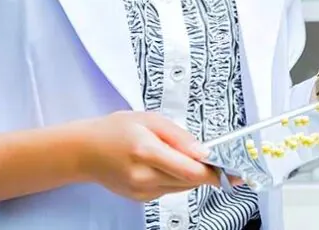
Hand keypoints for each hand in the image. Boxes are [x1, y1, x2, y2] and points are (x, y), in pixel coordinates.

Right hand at [75, 111, 220, 201]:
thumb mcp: (150, 119)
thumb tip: (204, 151)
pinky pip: (169, 189)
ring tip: (173, 153)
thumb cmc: (114, 130)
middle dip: (204, 169)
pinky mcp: (141, 198)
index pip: (191, 171)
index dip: (216, 172)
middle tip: (210, 155)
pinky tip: (162, 163)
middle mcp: (144, 177)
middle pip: (190, 181)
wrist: (85, 151)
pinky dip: (174, 177)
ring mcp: (141, 191)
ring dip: (189, 173)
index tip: (234, 171)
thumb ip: (180, 136)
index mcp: (146, 152)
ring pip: (182, 186)